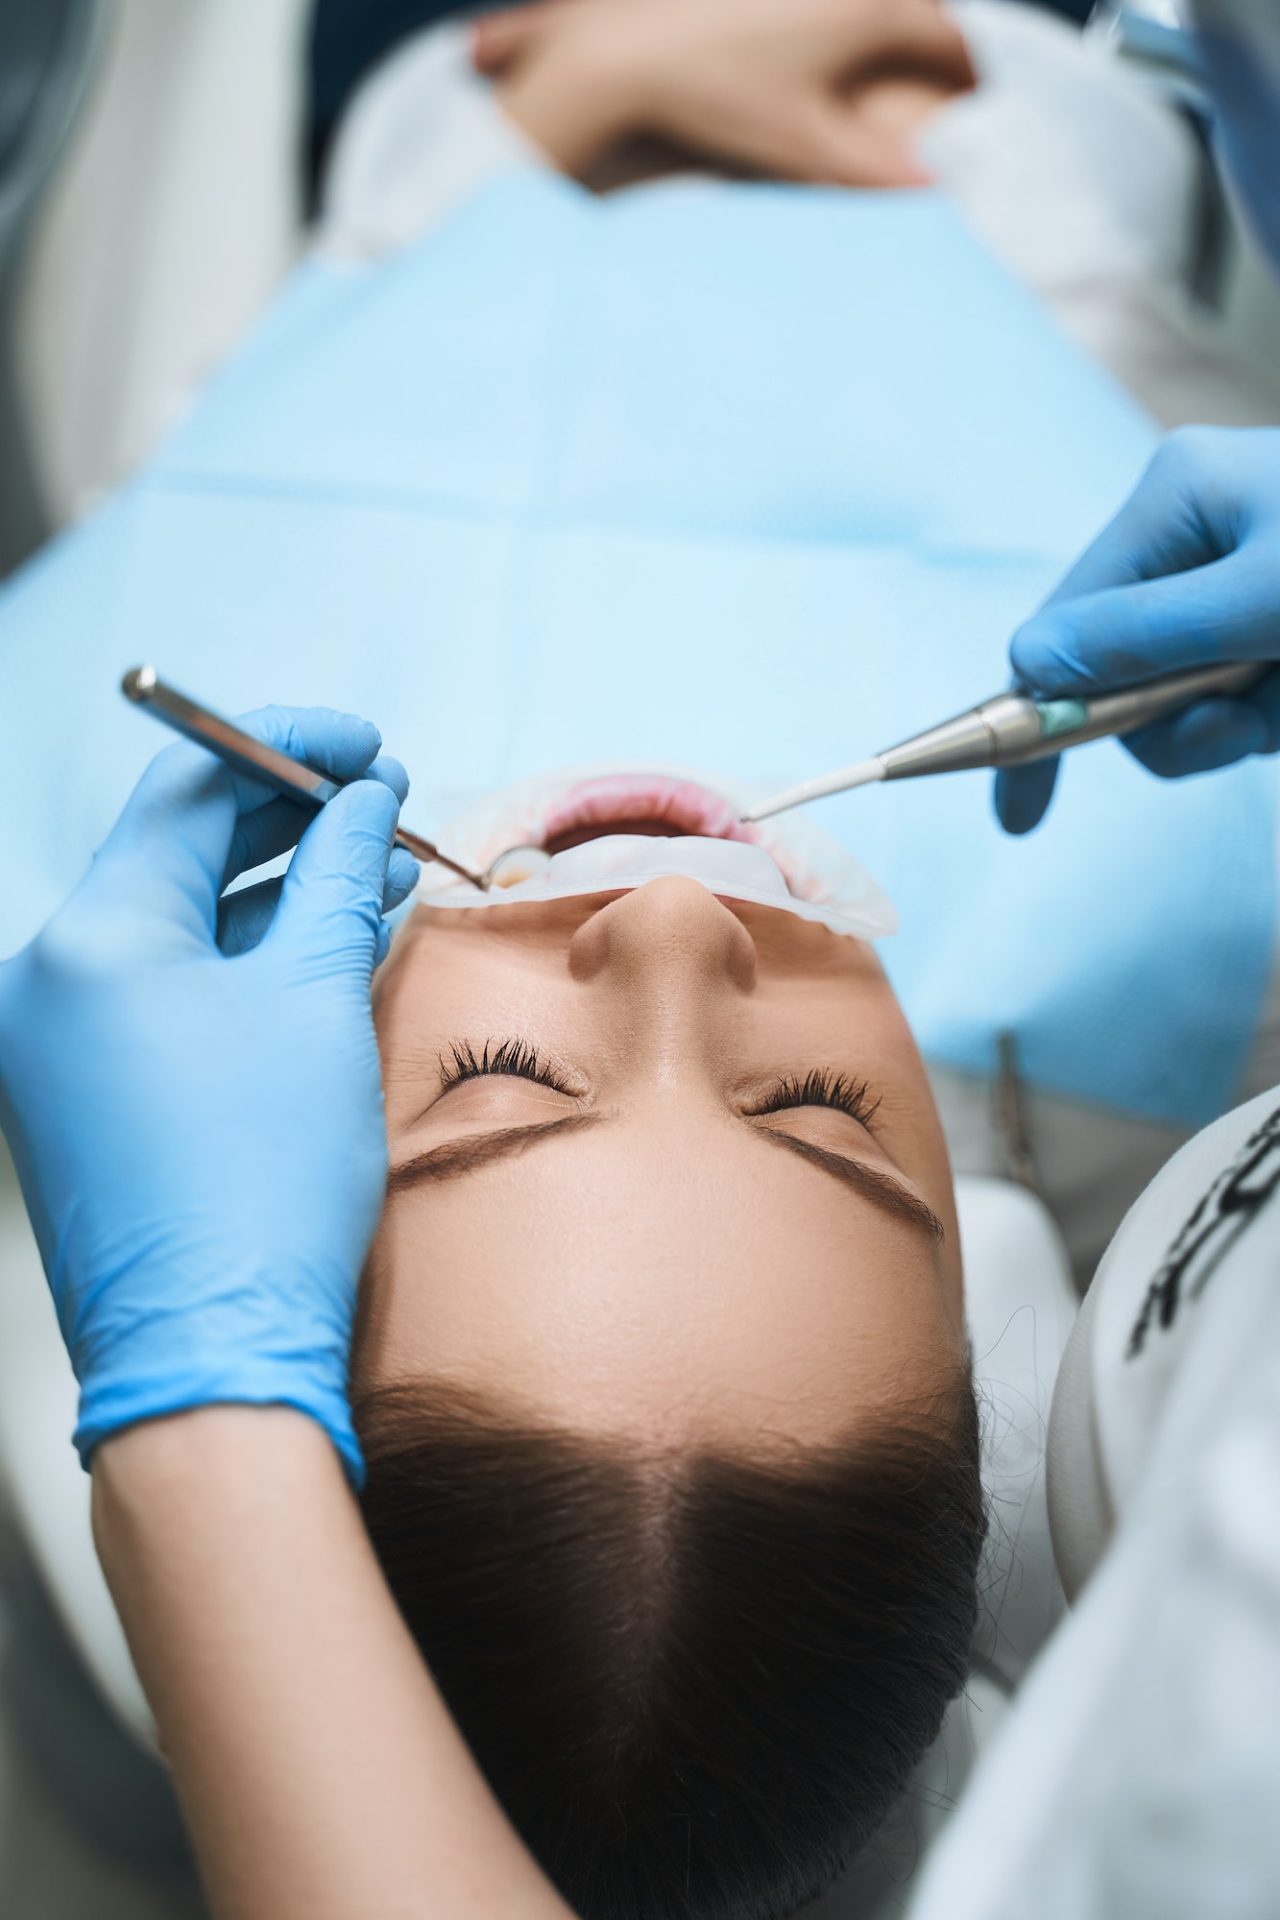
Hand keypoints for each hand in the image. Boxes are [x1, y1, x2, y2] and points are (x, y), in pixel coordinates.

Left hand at [0, 707, 418, 1481]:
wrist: (212, 1356)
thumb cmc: (266, 1181)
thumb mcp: (319, 1003)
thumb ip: (340, 878)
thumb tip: (366, 800)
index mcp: (91, 937)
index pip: (190, 788)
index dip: (288, 747)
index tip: (368, 744)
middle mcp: (49, 976)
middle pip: (176, 849)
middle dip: (286, 817)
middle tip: (383, 800)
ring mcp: (56, 1038)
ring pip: (176, 922)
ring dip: (273, 890)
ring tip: (376, 868)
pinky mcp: (81, 1090)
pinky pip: (163, 988)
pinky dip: (241, 960)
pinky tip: (323, 943)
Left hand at [478, 0, 973, 188]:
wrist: (628, 52)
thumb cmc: (719, 100)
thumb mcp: (807, 148)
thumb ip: (877, 172)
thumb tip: (942, 198)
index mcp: (873, 9)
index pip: (956, 40)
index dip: (984, 77)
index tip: (1000, 108)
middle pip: (924, 10)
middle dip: (947, 50)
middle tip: (967, 92)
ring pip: (883, 3)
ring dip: (903, 32)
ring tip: (916, 72)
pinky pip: (844, 3)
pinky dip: (858, 24)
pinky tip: (843, 56)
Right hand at [996, 426, 1279, 832]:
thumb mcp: (1266, 601)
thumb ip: (1143, 637)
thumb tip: (1029, 664)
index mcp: (1176, 498)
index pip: (1063, 624)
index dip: (1036, 717)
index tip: (1022, 815)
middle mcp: (1198, 531)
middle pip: (1121, 671)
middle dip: (1176, 722)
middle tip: (1244, 721)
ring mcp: (1243, 578)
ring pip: (1188, 698)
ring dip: (1242, 724)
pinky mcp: (1278, 621)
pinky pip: (1245, 697)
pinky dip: (1276, 716)